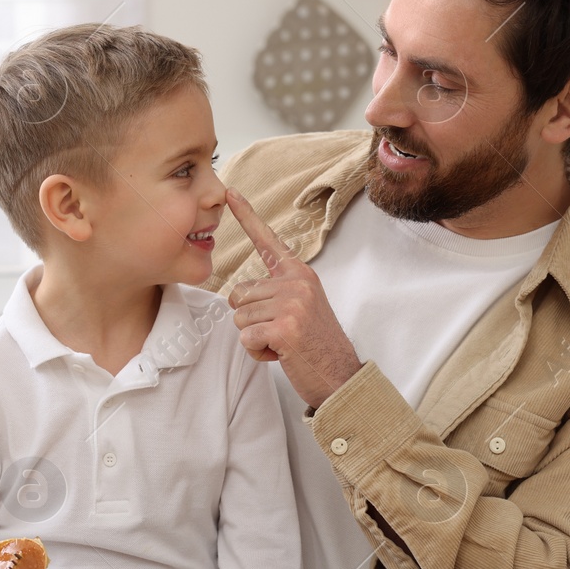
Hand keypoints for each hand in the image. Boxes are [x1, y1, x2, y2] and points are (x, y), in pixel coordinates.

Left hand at [225, 188, 362, 408]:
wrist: (340, 376)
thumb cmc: (314, 344)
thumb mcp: (301, 307)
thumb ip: (276, 292)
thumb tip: (236, 294)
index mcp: (299, 273)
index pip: (267, 241)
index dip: (246, 216)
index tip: (229, 192)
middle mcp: (297, 282)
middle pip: (238, 294)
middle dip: (251, 320)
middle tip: (281, 331)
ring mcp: (292, 303)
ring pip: (240, 318)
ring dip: (255, 338)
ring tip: (283, 343)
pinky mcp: (285, 326)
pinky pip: (247, 339)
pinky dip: (258, 353)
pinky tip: (282, 353)